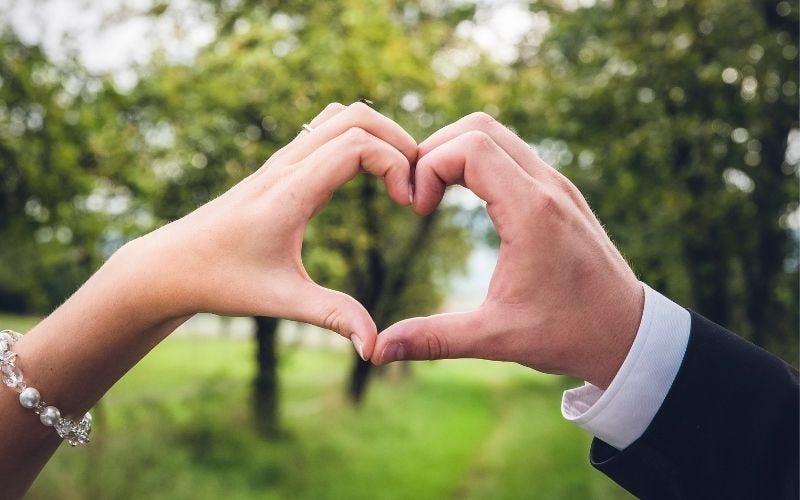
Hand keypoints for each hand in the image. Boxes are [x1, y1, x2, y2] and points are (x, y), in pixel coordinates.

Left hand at [118, 102, 416, 358]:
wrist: (171, 265)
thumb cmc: (222, 282)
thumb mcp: (282, 300)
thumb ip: (334, 317)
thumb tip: (374, 349)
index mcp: (290, 192)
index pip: (356, 144)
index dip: (396, 164)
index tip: (408, 204)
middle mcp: (286, 165)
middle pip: (355, 115)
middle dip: (398, 140)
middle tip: (415, 184)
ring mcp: (281, 160)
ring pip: (340, 115)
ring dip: (378, 134)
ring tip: (399, 177)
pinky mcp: (279, 166)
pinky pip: (326, 129)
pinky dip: (358, 137)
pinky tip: (369, 177)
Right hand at [372, 113, 643, 387]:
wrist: (628, 334)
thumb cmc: (568, 333)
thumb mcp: (496, 338)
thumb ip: (434, 339)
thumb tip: (378, 350)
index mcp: (531, 211)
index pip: (468, 147)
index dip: (428, 167)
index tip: (418, 211)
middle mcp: (547, 186)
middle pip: (479, 126)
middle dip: (436, 150)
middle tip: (418, 195)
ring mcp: (557, 185)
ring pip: (498, 134)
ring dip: (458, 152)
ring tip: (436, 195)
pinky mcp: (560, 192)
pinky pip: (514, 152)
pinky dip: (480, 161)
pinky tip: (466, 198)